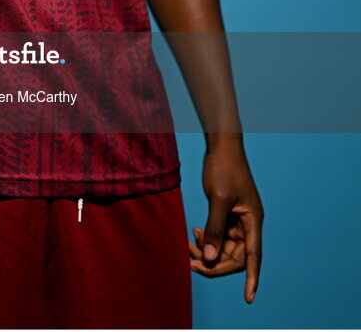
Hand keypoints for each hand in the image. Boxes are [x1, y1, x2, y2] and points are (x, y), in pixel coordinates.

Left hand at [189, 143, 263, 303]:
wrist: (221, 144)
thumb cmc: (223, 167)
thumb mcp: (218, 199)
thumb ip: (216, 229)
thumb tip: (211, 257)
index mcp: (253, 221)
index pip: (254, 257)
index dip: (252, 279)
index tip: (248, 298)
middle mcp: (248, 223)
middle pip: (235, 255)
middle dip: (215, 262)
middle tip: (191, 262)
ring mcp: (238, 218)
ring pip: (225, 246)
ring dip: (208, 250)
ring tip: (189, 246)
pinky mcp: (227, 212)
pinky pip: (220, 234)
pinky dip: (208, 238)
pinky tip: (196, 233)